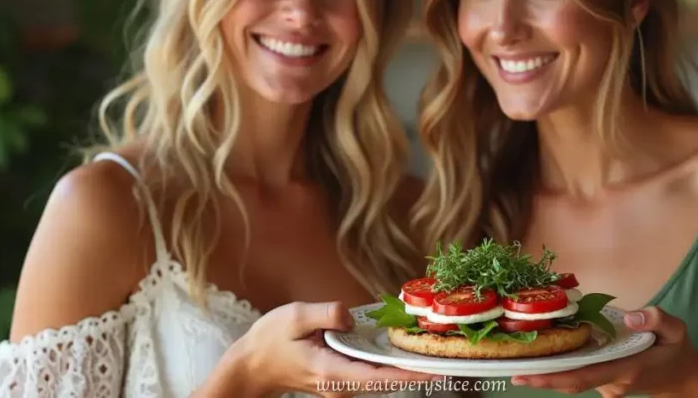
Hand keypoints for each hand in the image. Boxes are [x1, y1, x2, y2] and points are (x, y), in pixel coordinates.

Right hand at [206, 301, 441, 397]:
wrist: (251, 367)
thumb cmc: (269, 342)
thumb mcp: (294, 317)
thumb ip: (325, 314)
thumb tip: (350, 315)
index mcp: (332, 371)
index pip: (379, 377)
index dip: (409, 374)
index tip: (436, 371)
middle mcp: (341, 383)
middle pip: (387, 380)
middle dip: (415, 369)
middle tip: (446, 355)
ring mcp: (341, 384)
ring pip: (381, 378)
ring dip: (404, 366)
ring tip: (431, 350)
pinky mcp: (340, 379)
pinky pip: (371, 373)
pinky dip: (389, 363)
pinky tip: (402, 348)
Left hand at [510, 307, 697, 397]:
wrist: (684, 379)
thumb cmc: (677, 351)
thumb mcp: (676, 329)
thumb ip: (657, 319)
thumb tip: (631, 317)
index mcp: (625, 369)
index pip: (583, 376)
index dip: (554, 377)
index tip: (527, 375)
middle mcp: (612, 381)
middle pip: (571, 383)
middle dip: (541, 379)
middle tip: (512, 371)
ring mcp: (607, 385)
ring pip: (574, 379)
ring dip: (549, 372)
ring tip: (520, 358)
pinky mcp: (605, 381)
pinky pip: (580, 374)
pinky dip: (562, 367)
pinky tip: (546, 353)